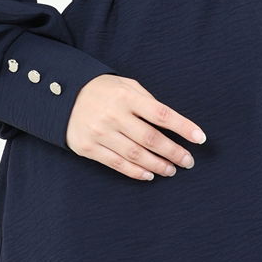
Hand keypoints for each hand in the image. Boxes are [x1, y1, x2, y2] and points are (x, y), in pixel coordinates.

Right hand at [66, 73, 206, 179]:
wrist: (62, 95)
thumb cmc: (103, 89)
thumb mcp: (126, 86)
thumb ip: (147, 101)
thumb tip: (172, 123)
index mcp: (127, 96)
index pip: (162, 114)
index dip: (183, 127)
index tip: (200, 138)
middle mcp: (114, 115)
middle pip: (151, 138)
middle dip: (174, 152)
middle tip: (188, 161)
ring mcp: (100, 132)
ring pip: (136, 155)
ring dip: (158, 165)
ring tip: (172, 170)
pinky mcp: (88, 148)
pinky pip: (117, 164)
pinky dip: (136, 172)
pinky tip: (149, 175)